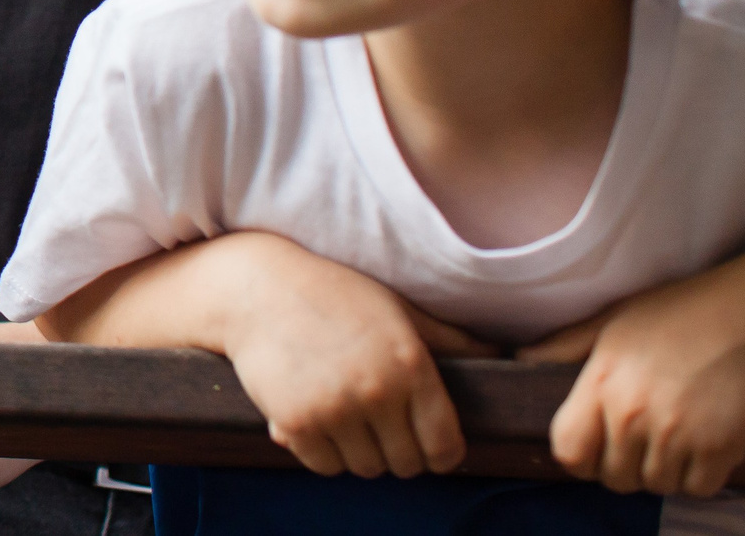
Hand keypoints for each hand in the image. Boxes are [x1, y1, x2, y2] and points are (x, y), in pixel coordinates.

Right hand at [45, 233, 496, 479]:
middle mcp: (377, 391)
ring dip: (359, 452)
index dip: (439, 452)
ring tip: (346, 420)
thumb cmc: (334, 294)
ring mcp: (334, 409)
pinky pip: (324, 466)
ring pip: (365, 469)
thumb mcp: (398, 308)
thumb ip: (451, 339)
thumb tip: (501, 357)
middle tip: (378, 426)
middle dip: (397, 452)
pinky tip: (317, 421)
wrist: (257, 289)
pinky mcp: (295, 422)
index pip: (445, 447)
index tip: (425, 443)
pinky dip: (322, 453)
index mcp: (412, 366)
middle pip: (406, 465)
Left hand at [523, 257, 744, 495]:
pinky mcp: (719, 448)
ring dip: (661, 471)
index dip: (579, 457)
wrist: (741, 314)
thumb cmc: (676, 313)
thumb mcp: (611, 322)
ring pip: (656, 485)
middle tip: (638, 443)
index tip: (593, 448)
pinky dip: (697, 477)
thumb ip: (565, 346)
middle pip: (614, 477)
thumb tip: (521, 358)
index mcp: (601, 384)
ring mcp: (677, 435)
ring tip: (669, 440)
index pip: (569, 452)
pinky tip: (698, 447)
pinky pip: (696, 488)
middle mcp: (633, 416)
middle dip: (622, 466)